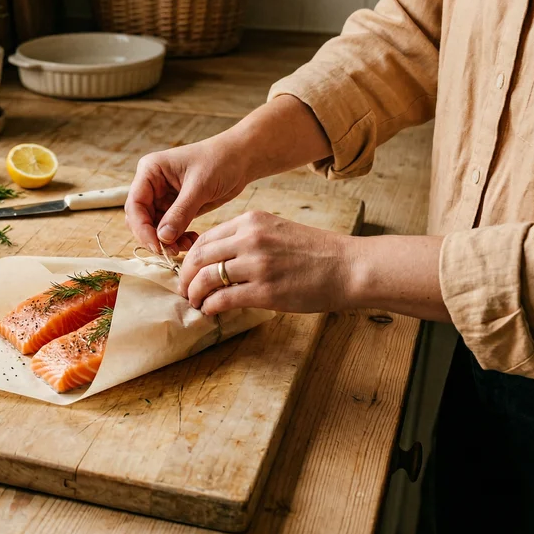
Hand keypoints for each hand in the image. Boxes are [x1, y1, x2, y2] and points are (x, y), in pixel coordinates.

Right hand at [125, 136, 249, 252]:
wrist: (240, 158)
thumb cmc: (220, 161)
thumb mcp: (199, 186)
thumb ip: (180, 213)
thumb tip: (163, 238)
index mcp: (150, 171)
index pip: (135, 205)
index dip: (142, 228)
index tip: (157, 246)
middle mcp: (152, 184)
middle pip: (140, 219)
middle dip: (154, 237)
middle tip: (172, 251)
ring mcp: (163, 197)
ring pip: (154, 227)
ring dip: (167, 241)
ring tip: (187, 247)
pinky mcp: (175, 207)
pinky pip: (169, 229)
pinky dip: (178, 238)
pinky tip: (192, 241)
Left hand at [179, 211, 356, 314]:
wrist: (349, 267)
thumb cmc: (315, 253)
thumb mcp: (276, 231)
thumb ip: (246, 240)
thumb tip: (217, 259)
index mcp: (251, 221)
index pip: (205, 238)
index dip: (190, 258)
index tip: (188, 271)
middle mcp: (250, 239)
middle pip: (199, 257)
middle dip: (185, 276)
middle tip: (184, 290)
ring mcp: (257, 265)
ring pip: (207, 279)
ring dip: (195, 294)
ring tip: (195, 302)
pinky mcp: (265, 291)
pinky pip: (223, 299)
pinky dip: (210, 307)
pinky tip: (210, 311)